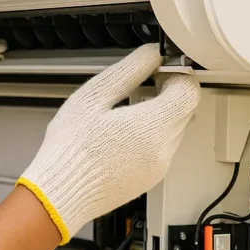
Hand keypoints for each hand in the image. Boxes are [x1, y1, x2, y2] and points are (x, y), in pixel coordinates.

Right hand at [16, 43, 200, 243]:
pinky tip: (122, 134)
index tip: (158, 70)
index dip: (177, 74)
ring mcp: (158, 167)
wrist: (60, 194)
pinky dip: (151, 136)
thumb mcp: (93, 98)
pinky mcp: (149, 179)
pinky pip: (162, 150)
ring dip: (160, 115)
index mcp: (152, 126)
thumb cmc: (70, 149)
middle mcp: (162, 149)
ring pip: (175, 130)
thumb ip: (128, 71)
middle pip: (185, 110)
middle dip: (169, 93)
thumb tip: (150, 55)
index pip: (189, 92)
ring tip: (126, 111)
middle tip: (142, 85)